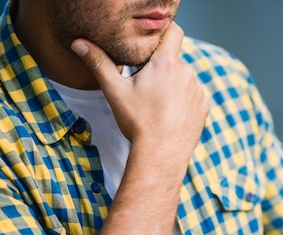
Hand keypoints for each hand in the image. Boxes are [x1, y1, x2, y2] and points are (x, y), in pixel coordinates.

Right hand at [70, 23, 208, 172]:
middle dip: (161, 68)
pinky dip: (183, 101)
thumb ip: (99, 63)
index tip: (152, 43)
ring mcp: (197, 90)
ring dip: (173, 85)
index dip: (164, 33)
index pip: (173, 31)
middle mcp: (186, 72)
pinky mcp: (203, 107)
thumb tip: (79, 43)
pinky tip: (169, 115)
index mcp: (166, 63)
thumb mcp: (114, 91)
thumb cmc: (137, 122)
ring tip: (157, 105)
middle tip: (145, 87)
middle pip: (174, 60)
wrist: (161, 154)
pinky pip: (193, 96)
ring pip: (183, 79)